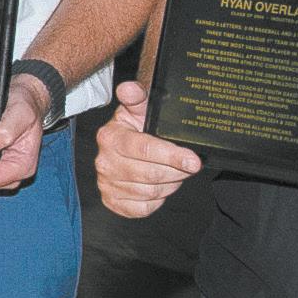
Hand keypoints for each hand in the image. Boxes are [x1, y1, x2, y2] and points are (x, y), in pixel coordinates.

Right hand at [92, 80, 200, 218]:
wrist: (122, 148)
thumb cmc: (135, 127)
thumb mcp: (138, 109)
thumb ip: (137, 96)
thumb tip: (130, 88)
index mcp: (110, 137)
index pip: (145, 149)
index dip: (173, 156)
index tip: (193, 161)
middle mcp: (104, 161)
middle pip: (151, 174)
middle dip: (176, 172)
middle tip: (186, 165)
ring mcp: (106, 183)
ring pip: (150, 192)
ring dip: (169, 184)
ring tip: (172, 173)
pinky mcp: (111, 201)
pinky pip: (142, 209)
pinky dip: (156, 200)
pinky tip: (158, 187)